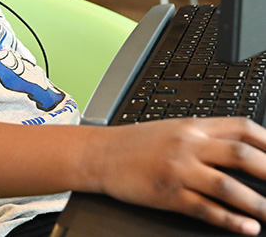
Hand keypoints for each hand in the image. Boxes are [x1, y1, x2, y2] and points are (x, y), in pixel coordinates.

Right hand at [93, 117, 265, 234]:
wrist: (102, 154)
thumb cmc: (138, 142)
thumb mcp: (174, 128)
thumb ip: (206, 135)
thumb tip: (242, 148)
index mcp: (194, 126)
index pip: (242, 127)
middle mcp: (190, 144)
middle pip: (241, 154)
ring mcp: (180, 170)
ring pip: (227, 185)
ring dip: (257, 202)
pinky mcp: (170, 195)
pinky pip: (206, 209)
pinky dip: (231, 220)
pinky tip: (247, 228)